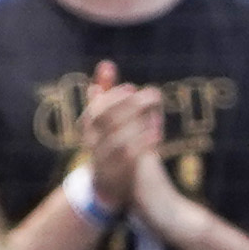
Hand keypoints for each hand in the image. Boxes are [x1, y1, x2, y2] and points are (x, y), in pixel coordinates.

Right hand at [76, 59, 161, 211]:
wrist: (106, 186)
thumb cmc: (108, 145)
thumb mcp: (104, 121)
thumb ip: (105, 93)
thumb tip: (107, 63)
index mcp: (89, 130)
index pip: (94, 111)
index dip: (111, 98)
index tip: (131, 87)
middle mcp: (93, 145)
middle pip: (106, 123)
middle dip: (129, 106)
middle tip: (153, 94)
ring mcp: (104, 161)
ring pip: (117, 142)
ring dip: (138, 126)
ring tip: (156, 114)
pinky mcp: (118, 175)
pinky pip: (130, 160)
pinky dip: (144, 144)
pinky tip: (158, 133)